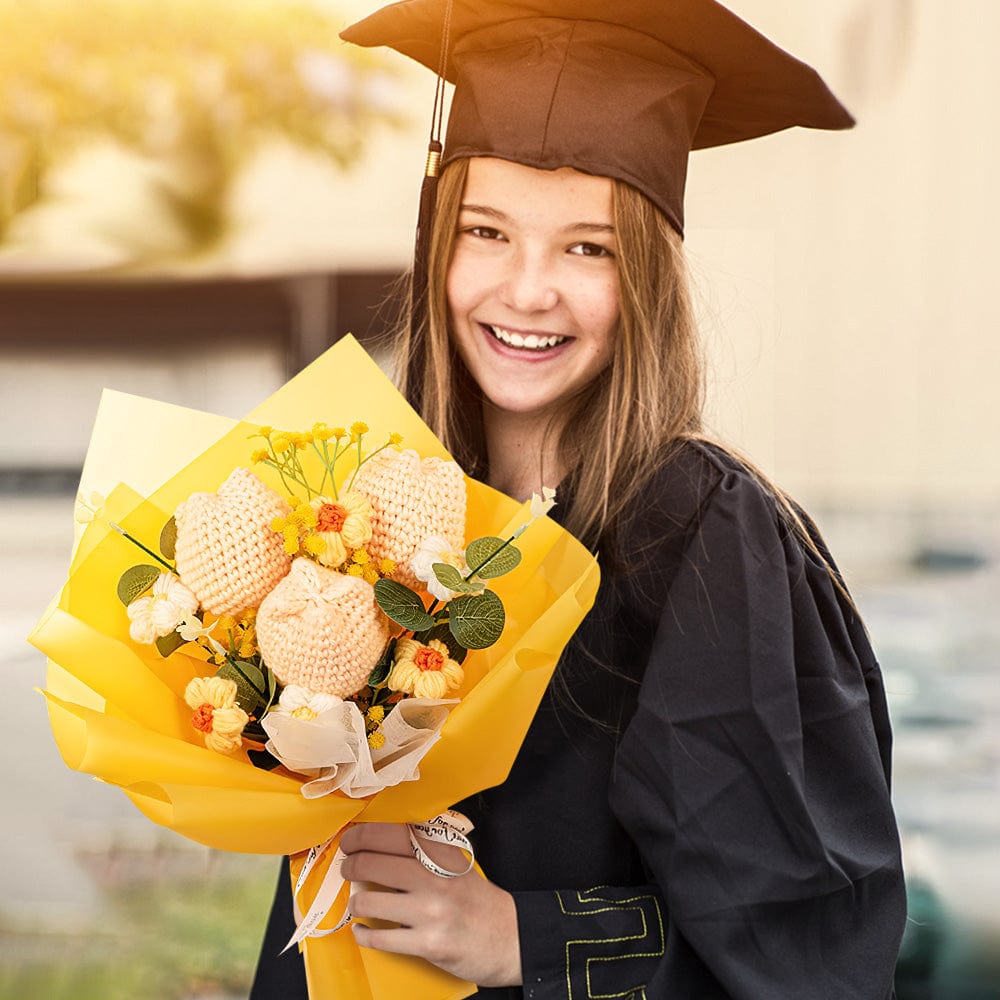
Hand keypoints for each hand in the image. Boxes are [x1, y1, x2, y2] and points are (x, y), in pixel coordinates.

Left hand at [340, 822, 521, 986]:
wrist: (508, 937)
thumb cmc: (476, 899)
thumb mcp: (457, 863)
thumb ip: (425, 849)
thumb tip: (380, 840)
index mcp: (441, 852)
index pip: (390, 832)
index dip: (361, 835)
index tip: (350, 840)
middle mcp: (435, 877)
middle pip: (373, 862)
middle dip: (350, 865)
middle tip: (347, 867)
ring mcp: (431, 911)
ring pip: (369, 900)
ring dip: (356, 901)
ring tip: (357, 900)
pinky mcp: (428, 943)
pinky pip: (380, 938)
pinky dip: (364, 934)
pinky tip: (362, 930)